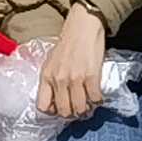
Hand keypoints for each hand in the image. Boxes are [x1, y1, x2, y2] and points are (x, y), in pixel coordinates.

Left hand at [38, 2, 112, 120]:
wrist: (82, 27)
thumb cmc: (68, 44)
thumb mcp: (52, 62)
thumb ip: (52, 80)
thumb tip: (57, 101)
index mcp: (46, 76)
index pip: (43, 106)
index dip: (53, 111)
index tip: (61, 108)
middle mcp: (59, 80)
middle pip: (64, 111)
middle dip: (72, 113)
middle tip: (78, 107)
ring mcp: (75, 79)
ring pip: (80, 109)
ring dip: (86, 109)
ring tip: (89, 103)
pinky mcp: (91, 76)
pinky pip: (95, 99)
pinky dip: (98, 100)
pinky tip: (97, 95)